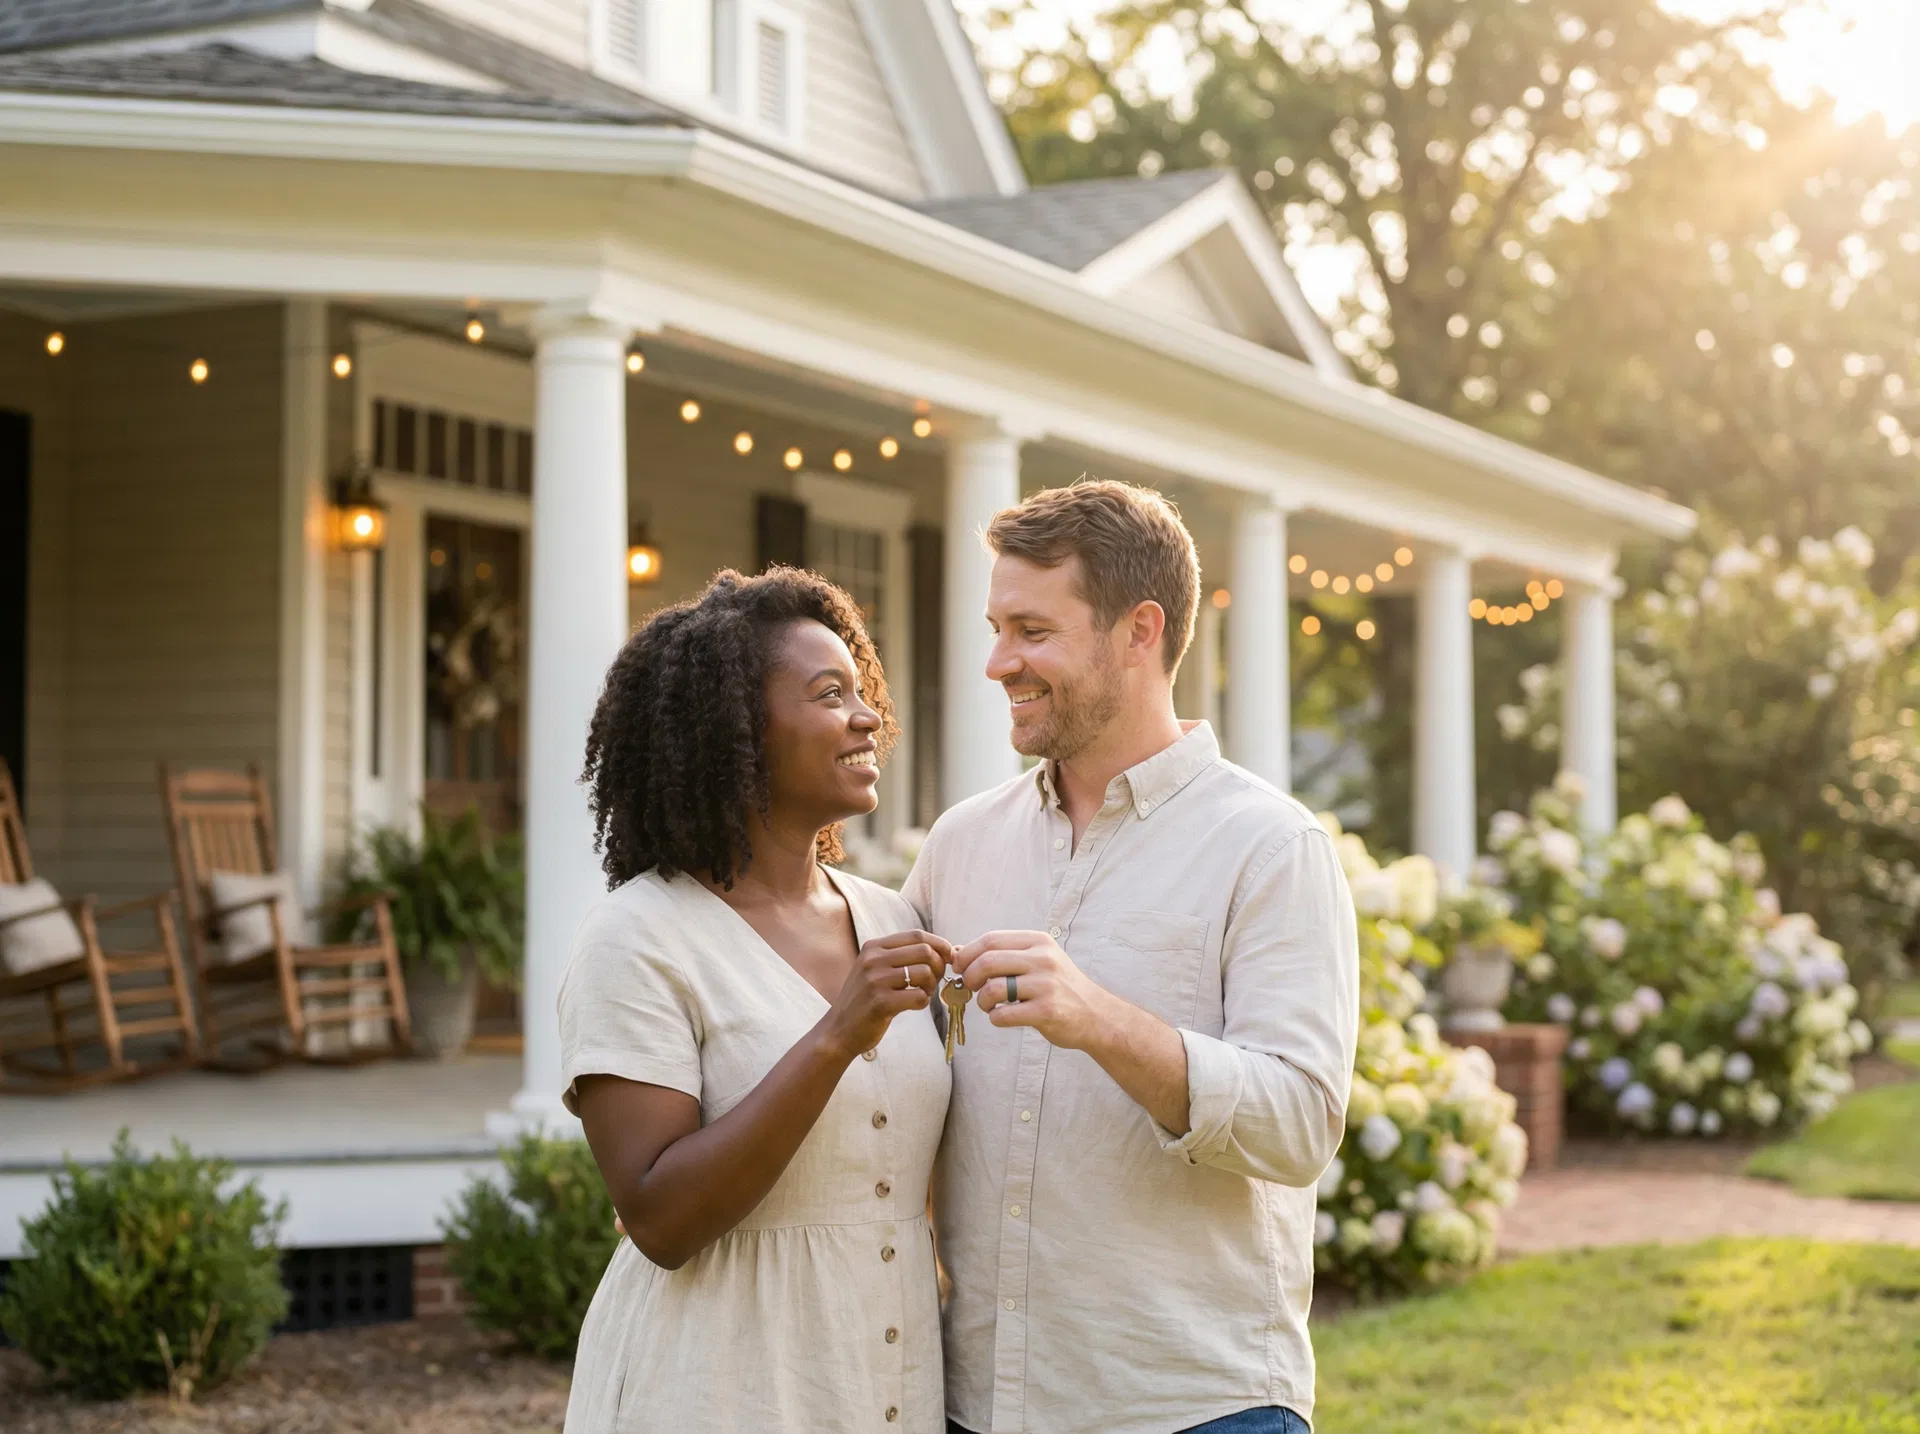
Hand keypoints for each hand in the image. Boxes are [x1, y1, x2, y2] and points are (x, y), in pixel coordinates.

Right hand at [821, 930, 950, 1060]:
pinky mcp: (880, 1003)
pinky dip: (923, 1002)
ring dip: (931, 986)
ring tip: (922, 994)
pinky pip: (918, 996)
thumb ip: (903, 957)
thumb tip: (947, 950)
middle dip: (938, 967)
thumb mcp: (876, 969)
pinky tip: (914, 1005)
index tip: (949, 957)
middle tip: (934, 981)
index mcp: (874, 947)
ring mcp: (875, 980)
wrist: (839, 1030)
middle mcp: (873, 959)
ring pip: (925, 972)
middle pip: (924, 951)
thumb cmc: (865, 1000)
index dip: (939, 944)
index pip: (917, 935)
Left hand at [952, 930, 1115, 1050]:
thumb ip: (1002, 955)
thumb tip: (956, 953)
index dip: (967, 953)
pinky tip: (1003, 1017)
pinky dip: (995, 1018)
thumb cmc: (1058, 987)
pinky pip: (1004, 1015)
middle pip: (987, 961)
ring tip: (989, 1005)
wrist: (1095, 1014)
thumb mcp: (1038, 960)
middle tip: (969, 987)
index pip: (991, 939)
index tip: (959, 967)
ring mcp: (1046, 986)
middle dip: (969, 976)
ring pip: (993, 989)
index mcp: (1039, 942)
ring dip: (982, 1001)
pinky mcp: (1047, 1012)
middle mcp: (1043, 959)